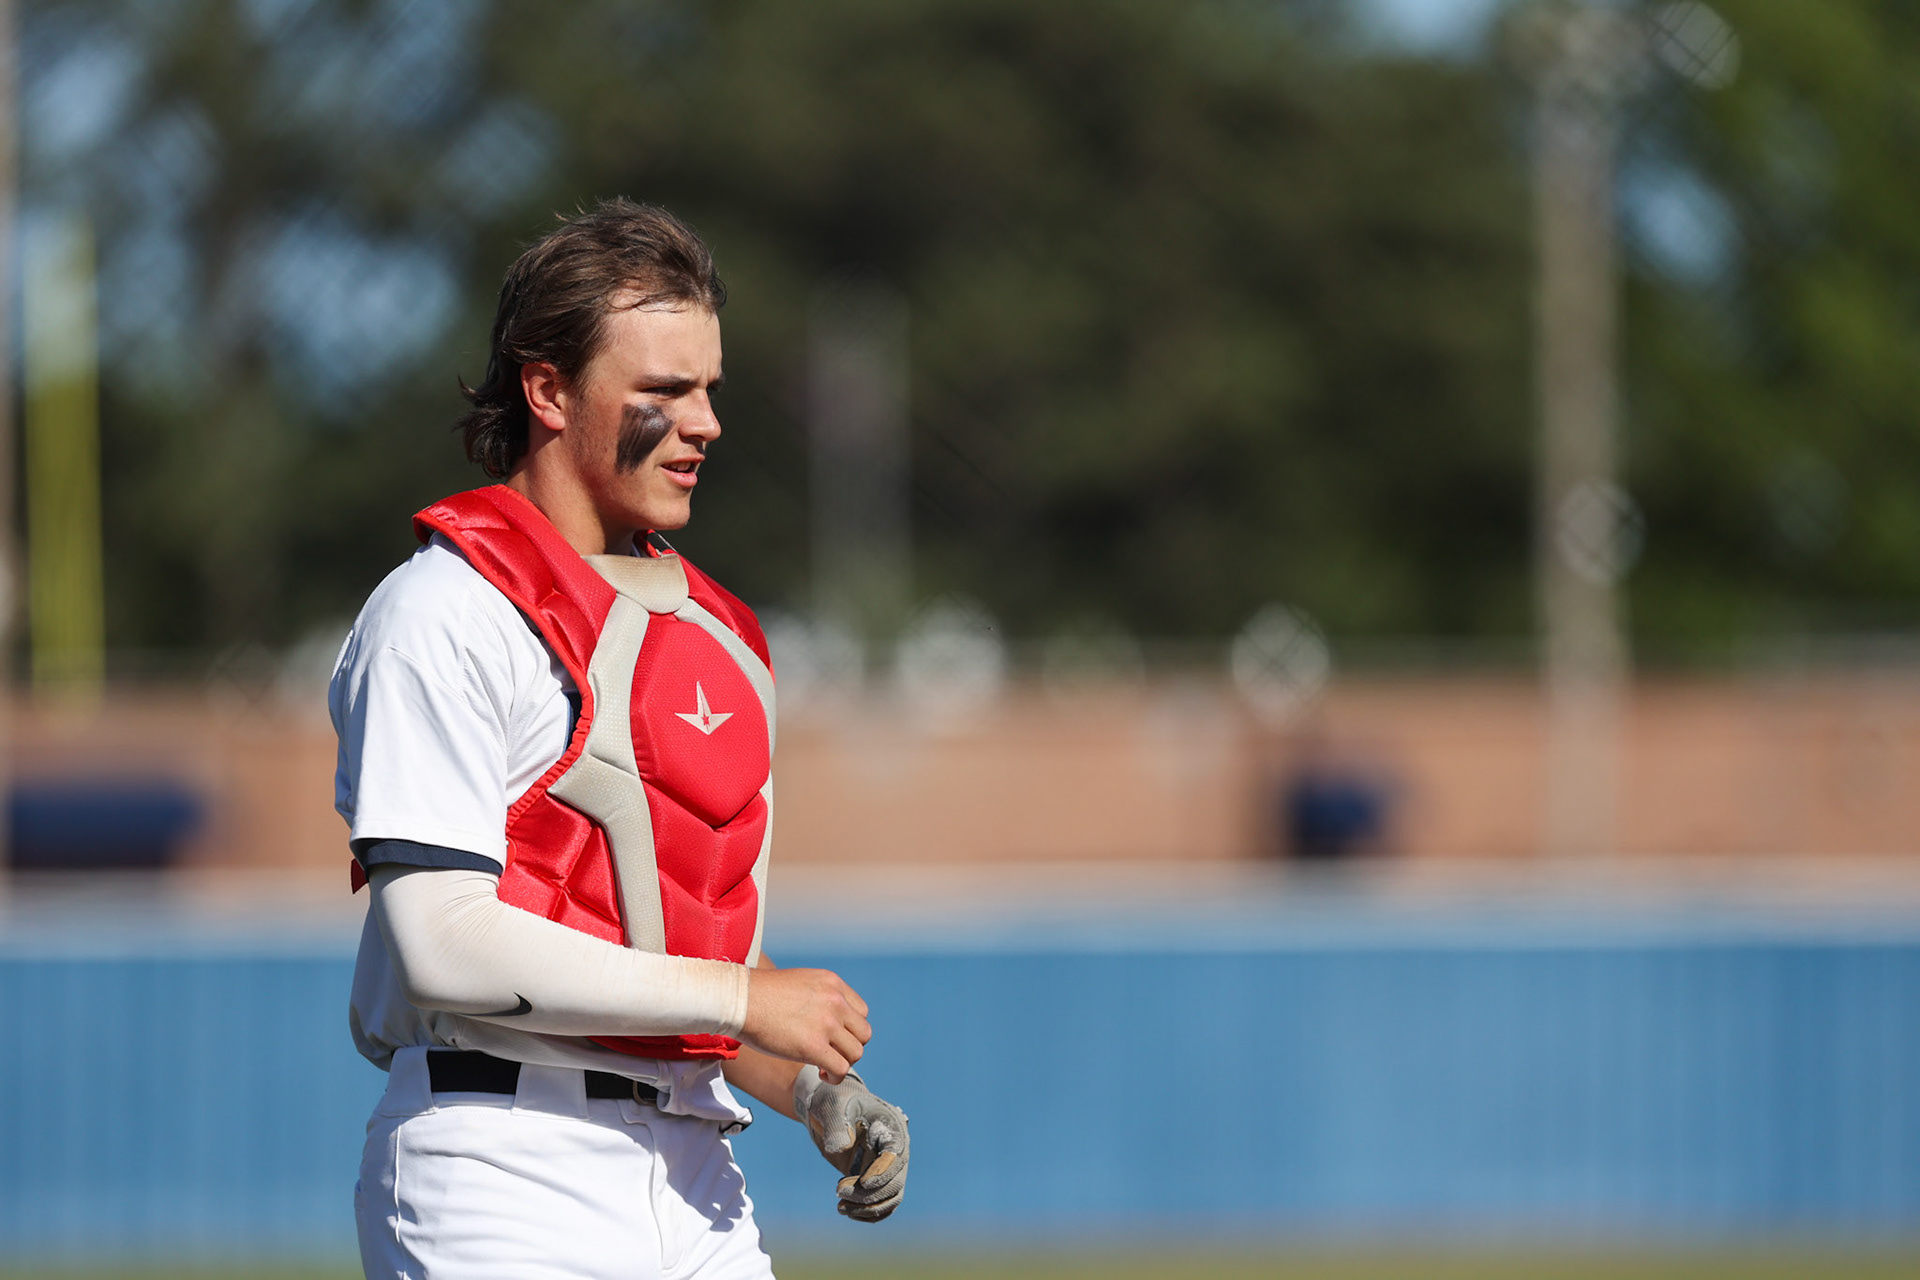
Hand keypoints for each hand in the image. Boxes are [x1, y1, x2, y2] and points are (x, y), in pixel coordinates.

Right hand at [741, 966, 869, 1081]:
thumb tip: (823, 1022)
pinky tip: (821, 1075)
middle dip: (849, 1046)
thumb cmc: (758, 994)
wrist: (738, 999)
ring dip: (843, 1063)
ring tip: (825, 1067)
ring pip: (856, 1052)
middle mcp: (835, 1001)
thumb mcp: (799, 983)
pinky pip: (841, 1069)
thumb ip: (818, 998)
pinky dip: (835, 1077)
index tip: (834, 1038)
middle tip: (831, 1053)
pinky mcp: (814, 1047)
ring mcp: (826, 1024)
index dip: (849, 1029)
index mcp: (832, 983)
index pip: (861, 1011)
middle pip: (863, 1032)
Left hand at [792, 1066, 909, 1221]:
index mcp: (890, 1126)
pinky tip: (846, 1210)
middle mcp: (895, 1148)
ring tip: (840, 1207)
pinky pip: (882, 1203)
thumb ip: (836, 1126)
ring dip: (868, 1207)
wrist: (829, 1107)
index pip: (896, 1154)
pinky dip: (867, 1212)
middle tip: (838, 1191)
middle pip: (895, 1181)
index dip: (883, 1172)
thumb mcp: (830, 1107)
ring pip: (891, 1197)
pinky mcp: (876, 1178)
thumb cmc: (832, 1100)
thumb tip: (839, 1149)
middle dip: (868, 1193)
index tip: (863, 1182)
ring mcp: (887, 1165)